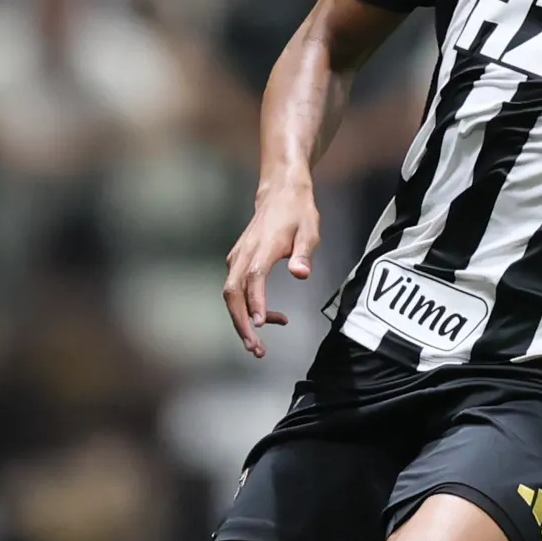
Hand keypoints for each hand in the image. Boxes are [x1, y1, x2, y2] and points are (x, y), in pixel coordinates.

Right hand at [223, 180, 320, 356]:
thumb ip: (304, 253)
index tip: (260, 324)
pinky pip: (237, 290)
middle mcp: (244, 254)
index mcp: (263, 247)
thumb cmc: (297, 212)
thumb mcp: (310, 230)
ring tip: (259, 345)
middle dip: (241, 323)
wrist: (280, 192)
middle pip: (233, 292)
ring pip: (231, 294)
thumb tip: (301, 274)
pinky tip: (268, 318)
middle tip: (256, 348)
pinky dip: (247, 308)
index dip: (255, 301)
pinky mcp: (238, 262)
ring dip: (242, 321)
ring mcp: (238, 258)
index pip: (254, 277)